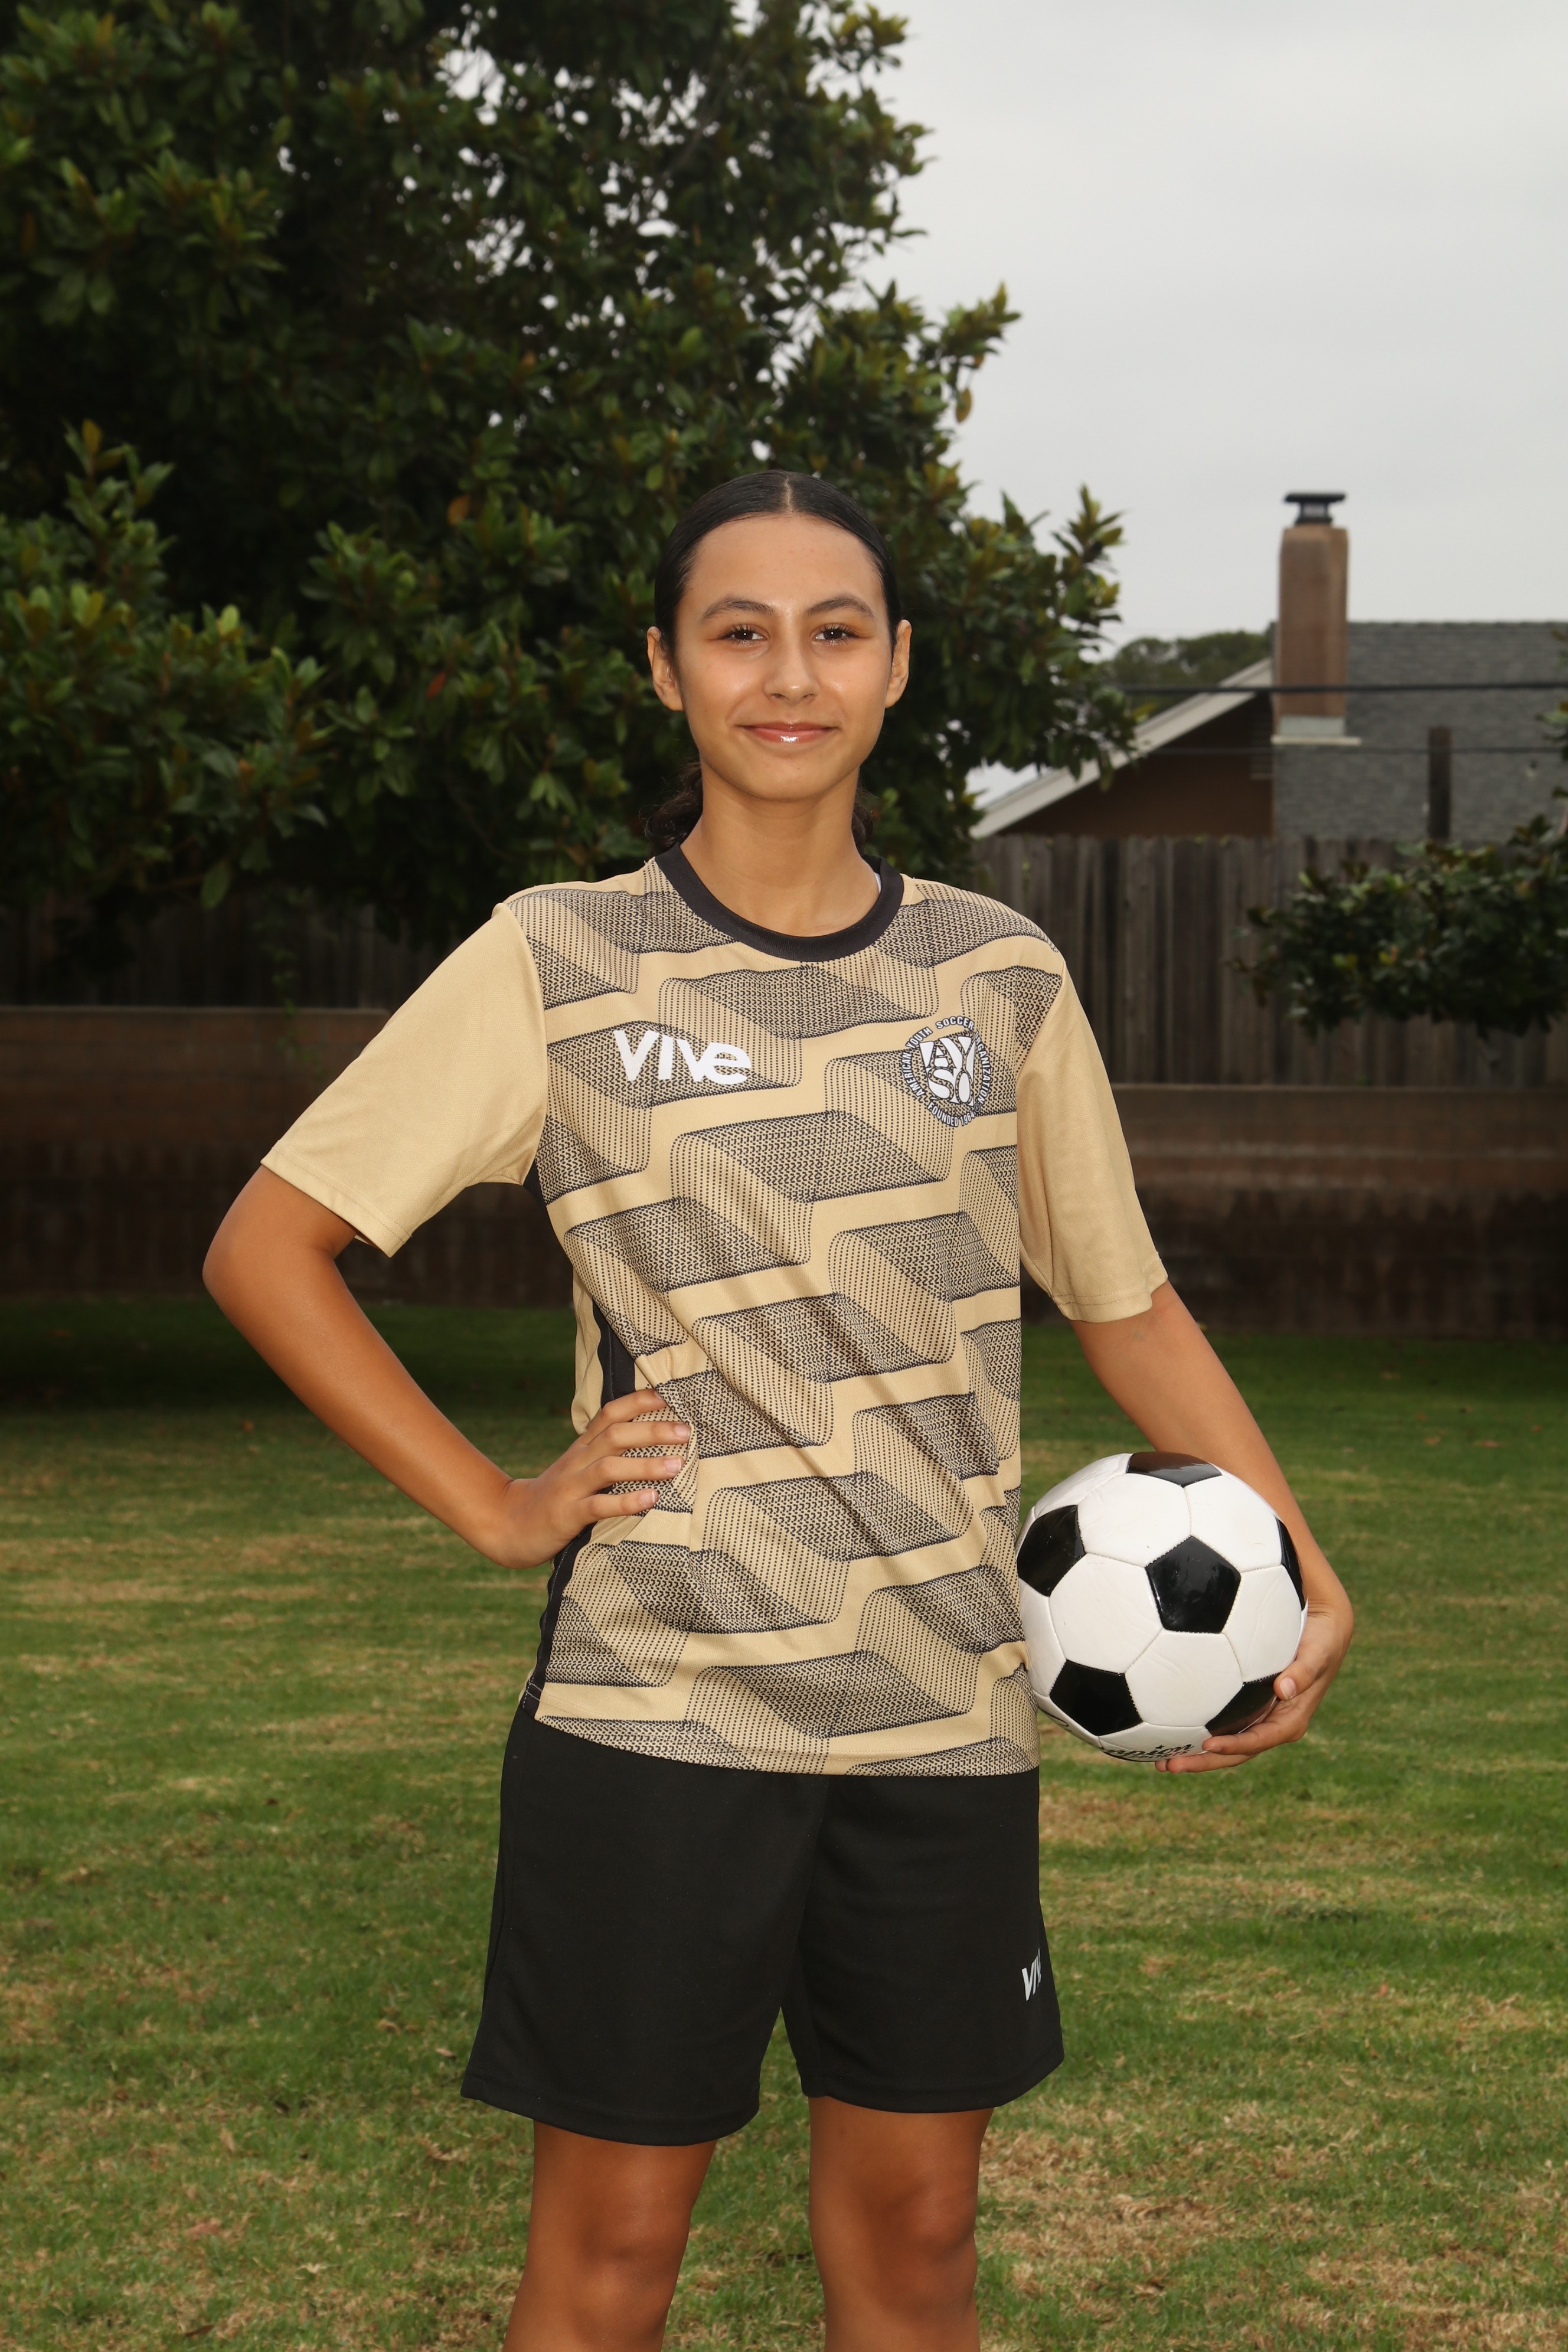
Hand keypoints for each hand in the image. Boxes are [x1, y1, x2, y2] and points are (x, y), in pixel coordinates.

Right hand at [479, 1390, 690, 1571]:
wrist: (510, 1525)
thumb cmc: (556, 1497)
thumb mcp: (577, 1469)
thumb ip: (606, 1454)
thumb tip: (651, 1441)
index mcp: (581, 1448)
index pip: (608, 1415)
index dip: (637, 1402)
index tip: (668, 1395)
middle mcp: (576, 1462)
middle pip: (614, 1436)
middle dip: (652, 1430)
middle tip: (686, 1432)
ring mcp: (570, 1487)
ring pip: (608, 1468)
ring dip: (645, 1465)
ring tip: (677, 1466)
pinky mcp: (567, 1515)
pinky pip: (597, 1506)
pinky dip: (625, 1501)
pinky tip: (650, 1500)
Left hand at [1156, 1589, 1353, 1774]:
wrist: (1322, 1634)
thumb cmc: (1320, 1642)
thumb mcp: (1317, 1654)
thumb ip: (1303, 1671)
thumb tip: (1285, 1688)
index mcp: (1290, 1722)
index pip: (1258, 1741)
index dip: (1234, 1746)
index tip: (1208, 1745)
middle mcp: (1273, 1726)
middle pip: (1235, 1752)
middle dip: (1204, 1762)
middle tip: (1167, 1765)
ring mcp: (1259, 1720)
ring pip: (1225, 1744)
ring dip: (1195, 1754)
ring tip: (1159, 1761)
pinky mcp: (1249, 1709)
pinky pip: (1222, 1726)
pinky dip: (1197, 1732)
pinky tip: (1169, 1731)